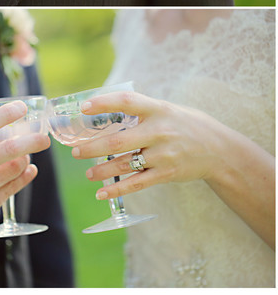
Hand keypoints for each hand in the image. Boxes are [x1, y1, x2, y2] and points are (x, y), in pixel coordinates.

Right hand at [0, 101, 50, 263]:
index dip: (6, 114)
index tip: (21, 108)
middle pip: (8, 149)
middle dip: (32, 140)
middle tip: (43, 136)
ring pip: (14, 168)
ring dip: (26, 158)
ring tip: (29, 152)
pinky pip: (13, 188)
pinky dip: (25, 176)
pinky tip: (28, 169)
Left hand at [72, 91, 253, 198]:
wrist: (219, 150)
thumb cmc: (184, 125)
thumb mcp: (165, 109)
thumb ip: (139, 109)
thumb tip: (101, 108)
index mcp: (157, 109)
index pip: (126, 102)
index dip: (103, 103)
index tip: (83, 108)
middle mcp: (159, 131)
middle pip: (118, 140)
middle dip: (92, 147)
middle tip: (75, 151)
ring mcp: (163, 154)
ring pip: (125, 164)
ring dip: (102, 170)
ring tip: (88, 173)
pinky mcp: (167, 173)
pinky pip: (137, 183)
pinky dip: (117, 188)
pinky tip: (101, 192)